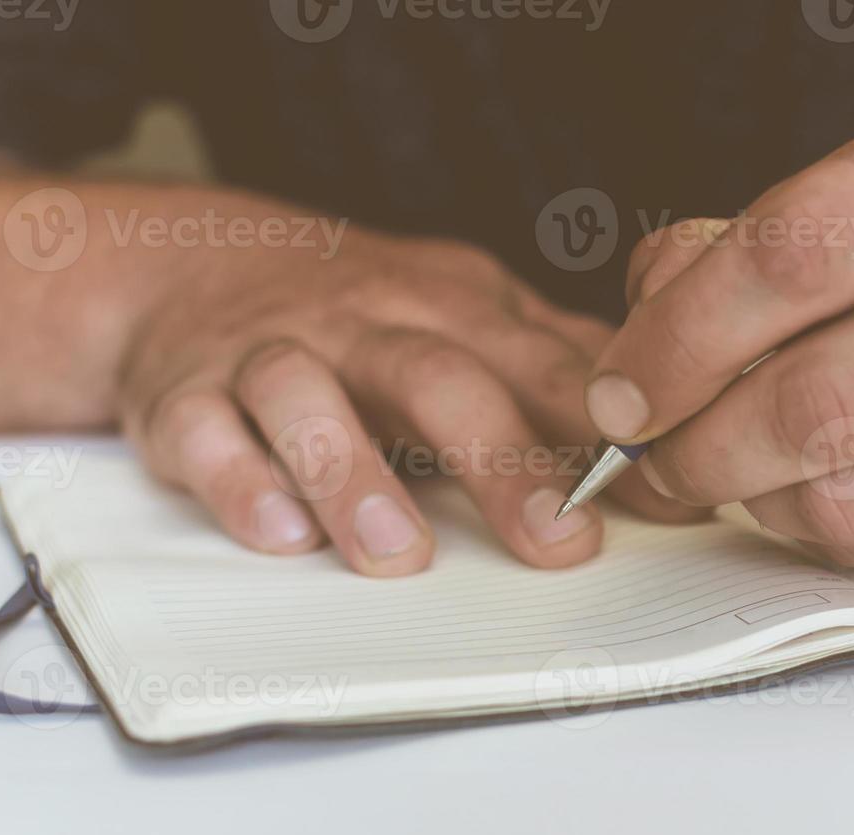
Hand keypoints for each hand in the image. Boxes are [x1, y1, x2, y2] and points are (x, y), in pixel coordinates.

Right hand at [118, 229, 701, 576]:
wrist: (190, 260)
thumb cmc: (360, 309)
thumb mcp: (467, 310)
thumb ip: (556, 362)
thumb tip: (670, 425)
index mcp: (451, 309)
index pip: (539, 361)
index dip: (606, 428)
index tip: (670, 495)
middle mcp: (365, 326)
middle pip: (436, 377)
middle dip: (502, 459)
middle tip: (559, 540)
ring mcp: (271, 355)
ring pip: (307, 398)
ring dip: (354, 476)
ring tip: (400, 556)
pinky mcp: (182, 396)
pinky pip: (201, 435)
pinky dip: (237, 483)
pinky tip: (280, 537)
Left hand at [587, 92, 853, 597]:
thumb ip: (743, 252)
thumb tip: (638, 343)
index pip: (799, 250)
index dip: (680, 333)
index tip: (624, 386)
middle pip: (817, 396)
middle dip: (699, 445)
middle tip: (657, 457)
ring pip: (848, 497)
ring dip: (766, 499)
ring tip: (761, 470)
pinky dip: (844, 538)